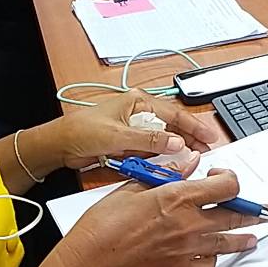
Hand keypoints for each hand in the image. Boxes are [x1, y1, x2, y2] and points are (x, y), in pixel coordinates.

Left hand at [35, 89, 219, 171]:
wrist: (58, 146)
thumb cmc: (81, 130)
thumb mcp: (117, 135)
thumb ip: (148, 140)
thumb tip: (176, 142)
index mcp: (139, 102)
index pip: (174, 113)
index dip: (194, 125)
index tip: (209, 136)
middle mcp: (139, 114)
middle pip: (172, 126)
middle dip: (189, 138)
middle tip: (206, 150)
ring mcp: (134, 130)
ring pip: (163, 140)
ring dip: (176, 150)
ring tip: (193, 159)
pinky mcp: (128, 145)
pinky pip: (151, 152)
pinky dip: (161, 158)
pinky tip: (171, 164)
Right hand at [57, 164, 264, 266]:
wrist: (90, 261)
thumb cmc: (104, 225)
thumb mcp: (134, 186)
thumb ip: (166, 174)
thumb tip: (188, 163)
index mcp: (179, 197)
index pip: (227, 186)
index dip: (230, 178)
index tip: (221, 176)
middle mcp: (190, 222)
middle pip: (235, 214)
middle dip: (253, 211)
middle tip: (267, 211)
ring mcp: (187, 248)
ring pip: (228, 242)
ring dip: (244, 238)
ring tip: (253, 237)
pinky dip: (215, 261)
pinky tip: (216, 257)